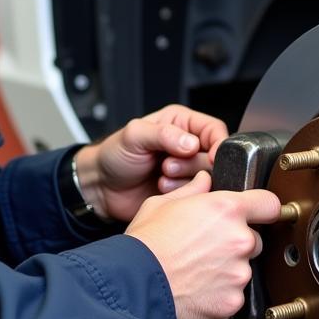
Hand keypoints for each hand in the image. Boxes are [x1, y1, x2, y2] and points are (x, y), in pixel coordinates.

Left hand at [74, 104, 227, 222]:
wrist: (101, 187)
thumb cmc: (114, 155)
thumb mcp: (134, 135)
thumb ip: (163, 134)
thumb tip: (191, 143)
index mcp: (180, 123)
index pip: (214, 129)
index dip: (217, 144)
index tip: (212, 158)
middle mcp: (187, 145)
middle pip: (213, 156)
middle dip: (192, 164)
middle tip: (167, 166)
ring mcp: (186, 169)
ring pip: (207, 177)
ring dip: (185, 180)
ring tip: (162, 177)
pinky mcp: (183, 191)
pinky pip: (197, 195)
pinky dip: (182, 195)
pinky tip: (162, 189)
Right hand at [125, 172, 281, 318]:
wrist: (133, 285)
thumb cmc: (145, 244)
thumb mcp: (162, 203)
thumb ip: (192, 190)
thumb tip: (204, 181)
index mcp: (226, 209)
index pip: (269, 203)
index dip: (263, 208)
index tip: (258, 214)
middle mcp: (239, 239)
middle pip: (254, 238)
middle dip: (236, 242)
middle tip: (208, 248)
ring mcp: (239, 272)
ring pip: (244, 268)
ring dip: (229, 269)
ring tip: (198, 270)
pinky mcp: (233, 300)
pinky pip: (235, 294)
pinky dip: (221, 294)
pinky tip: (198, 289)